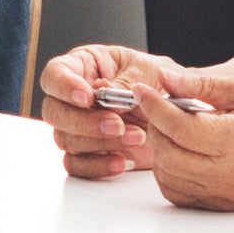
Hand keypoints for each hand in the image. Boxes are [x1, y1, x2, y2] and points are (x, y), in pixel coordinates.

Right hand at [38, 41, 174, 178]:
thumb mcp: (150, 72)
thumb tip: (106, 94)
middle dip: (83, 121)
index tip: (87, 97)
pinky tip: (124, 161)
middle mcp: (74, 98)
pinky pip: (77, 165)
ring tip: (137, 137)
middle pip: (54, 111)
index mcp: (84, 67)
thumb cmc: (160, 83)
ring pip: (66, 139)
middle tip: (117, 124)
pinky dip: (99, 165)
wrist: (179, 116)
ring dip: (101, 142)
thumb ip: (127, 81)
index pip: (56, 74)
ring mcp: (77, 127)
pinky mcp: (87, 154)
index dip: (64, 86)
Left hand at [118, 65, 233, 210]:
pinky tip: (183, 148)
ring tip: (175, 126)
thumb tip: (165, 79)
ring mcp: (227, 194)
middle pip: (168, 154)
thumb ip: (206, 85)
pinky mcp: (224, 204)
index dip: (155, 106)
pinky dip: (171, 171)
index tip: (145, 89)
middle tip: (162, 105)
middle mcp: (231, 174)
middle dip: (156, 126)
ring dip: (161, 150)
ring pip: (168, 177)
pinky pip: (180, 192)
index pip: (179, 128)